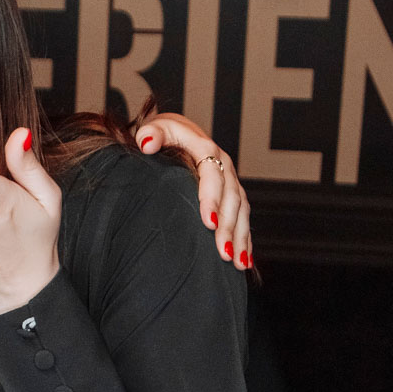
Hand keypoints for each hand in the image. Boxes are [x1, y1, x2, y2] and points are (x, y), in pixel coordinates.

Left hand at [135, 112, 252, 269]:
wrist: (180, 132)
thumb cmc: (163, 134)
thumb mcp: (156, 128)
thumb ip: (151, 133)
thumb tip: (147, 143)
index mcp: (206, 149)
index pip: (212, 176)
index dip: (211, 199)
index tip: (207, 222)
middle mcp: (224, 165)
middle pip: (230, 199)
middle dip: (228, 227)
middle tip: (223, 252)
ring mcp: (231, 180)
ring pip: (241, 211)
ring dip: (240, 237)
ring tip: (237, 263)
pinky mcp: (233, 193)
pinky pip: (243, 217)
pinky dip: (245, 239)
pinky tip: (245, 260)